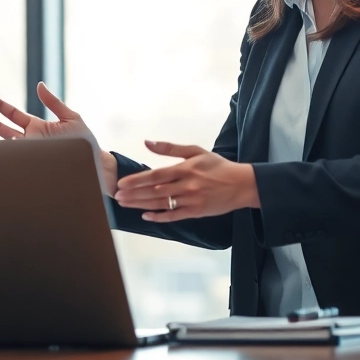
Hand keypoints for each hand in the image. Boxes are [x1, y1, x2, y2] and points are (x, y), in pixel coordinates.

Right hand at [0, 82, 117, 194]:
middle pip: (5, 129)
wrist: (93, 165)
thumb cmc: (84, 142)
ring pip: (5, 146)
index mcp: (37, 127)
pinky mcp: (32, 166)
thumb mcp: (70, 117)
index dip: (0, 105)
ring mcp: (30, 154)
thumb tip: (40, 85)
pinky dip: (1, 158)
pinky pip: (13, 162)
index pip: (14, 114)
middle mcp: (30, 141)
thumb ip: (53, 102)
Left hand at [114, 141, 258, 222]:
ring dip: (142, 205)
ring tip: (125, 204)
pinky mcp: (196, 212)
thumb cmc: (218, 166)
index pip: (156, 175)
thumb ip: (170, 148)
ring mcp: (191, 200)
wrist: (242, 184)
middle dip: (134, 194)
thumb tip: (147, 142)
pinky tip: (146, 216)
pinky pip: (174, 216)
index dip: (137, 180)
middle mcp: (187, 185)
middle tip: (117, 196)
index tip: (122, 183)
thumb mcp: (196, 151)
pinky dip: (160, 217)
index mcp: (186, 169)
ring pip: (162, 204)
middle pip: (155, 191)